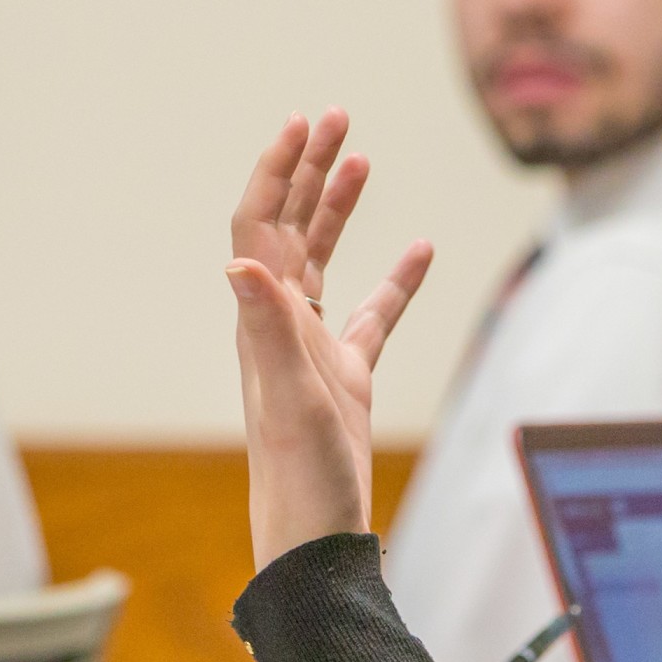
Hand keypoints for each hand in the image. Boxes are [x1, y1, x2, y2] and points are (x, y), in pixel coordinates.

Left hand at [226, 110, 434, 570]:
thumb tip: (239, 261)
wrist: (314, 545)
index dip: (276, 173)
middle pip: (288, 228)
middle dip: (310, 170)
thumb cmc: (298, 478)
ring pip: (323, 260)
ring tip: (363, 156)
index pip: (259, 226)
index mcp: (262, 321)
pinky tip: (422, 249)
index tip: (301, 125)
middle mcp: (279, 326)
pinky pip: (372, 314)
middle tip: (336, 117)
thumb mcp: (290, 396)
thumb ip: (267, 327)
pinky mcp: (345, 378)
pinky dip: (396, 278)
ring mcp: (313, 349)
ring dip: (340, 208)